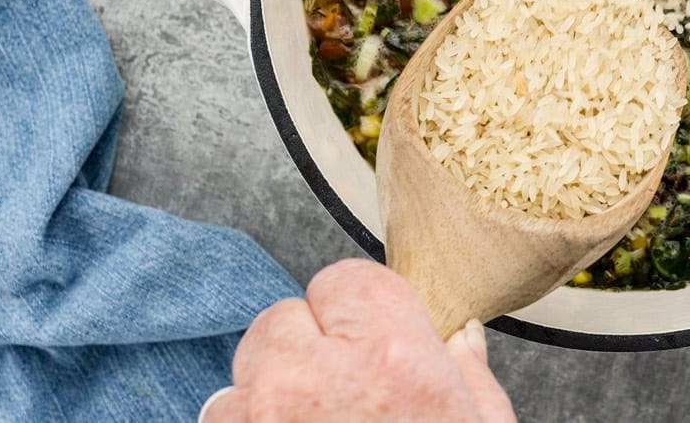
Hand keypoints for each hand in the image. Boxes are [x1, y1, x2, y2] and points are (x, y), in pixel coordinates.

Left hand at [204, 259, 514, 421]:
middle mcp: (317, 375)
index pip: (344, 280)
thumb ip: (468, 375)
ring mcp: (261, 414)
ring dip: (268, 393)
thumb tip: (459, 339)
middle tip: (340, 394)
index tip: (370, 343)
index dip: (357, 314)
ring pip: (246, 369)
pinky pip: (221, 414)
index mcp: (391, 355)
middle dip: (307, 348)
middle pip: (286, 318)